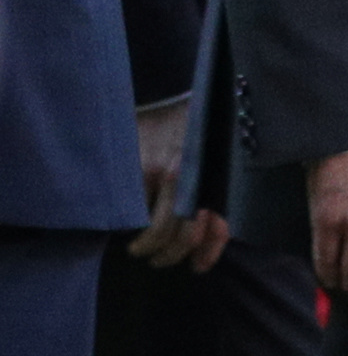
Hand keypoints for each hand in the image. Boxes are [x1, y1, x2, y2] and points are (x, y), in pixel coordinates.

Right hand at [123, 98, 223, 271]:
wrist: (170, 90)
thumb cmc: (194, 128)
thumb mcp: (213, 160)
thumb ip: (213, 194)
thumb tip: (213, 233)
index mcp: (211, 176)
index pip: (215, 226)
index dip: (209, 251)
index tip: (198, 266)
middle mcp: (187, 178)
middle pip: (180, 236)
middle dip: (170, 256)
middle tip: (159, 258)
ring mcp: (157, 173)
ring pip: (153, 231)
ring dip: (146, 248)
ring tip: (140, 249)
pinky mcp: (132, 169)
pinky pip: (129, 210)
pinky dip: (126, 225)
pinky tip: (125, 227)